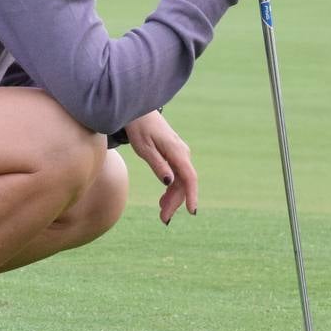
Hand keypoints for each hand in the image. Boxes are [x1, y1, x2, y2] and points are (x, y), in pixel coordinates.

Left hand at [123, 110, 197, 224]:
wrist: (138, 110)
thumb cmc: (138, 128)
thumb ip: (157, 164)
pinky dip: (171, 189)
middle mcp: (182, 153)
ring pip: (181, 181)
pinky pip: (177, 175)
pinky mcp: (174, 155)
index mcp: (176, 151)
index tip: (192, 212)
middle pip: (184, 183)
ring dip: (173, 198)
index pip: (189, 178)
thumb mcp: (144, 148)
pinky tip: (163, 200)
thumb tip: (169, 182)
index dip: (192, 195)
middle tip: (163, 219)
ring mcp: (179, 154)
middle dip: (176, 203)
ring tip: (162, 213)